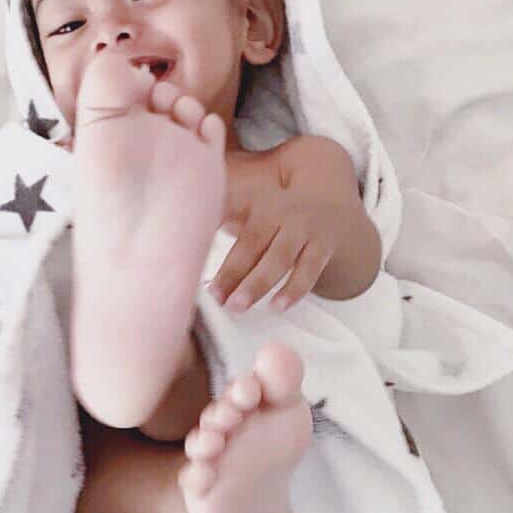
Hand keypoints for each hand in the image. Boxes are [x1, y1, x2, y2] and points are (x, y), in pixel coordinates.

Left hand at [208, 144, 340, 312]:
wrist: (334, 211)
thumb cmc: (278, 217)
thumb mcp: (253, 209)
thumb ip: (222, 216)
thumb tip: (178, 230)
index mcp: (260, 205)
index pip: (233, 225)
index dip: (217, 247)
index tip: (199, 272)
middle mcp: (283, 214)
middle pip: (254, 245)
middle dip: (233, 273)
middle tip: (215, 298)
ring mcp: (305, 231)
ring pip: (280, 260)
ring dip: (258, 284)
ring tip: (238, 306)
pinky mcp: (323, 248)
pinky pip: (308, 272)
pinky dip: (293, 290)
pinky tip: (277, 307)